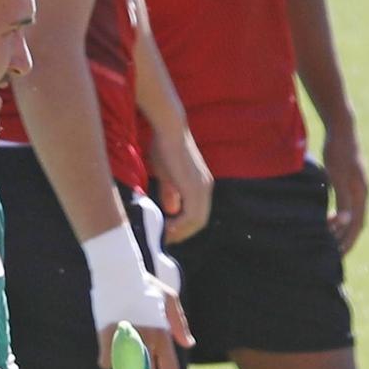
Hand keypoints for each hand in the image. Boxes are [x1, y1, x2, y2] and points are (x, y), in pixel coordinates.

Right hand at [100, 289, 190, 368]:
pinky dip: (108, 361)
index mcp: (162, 333)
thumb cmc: (145, 284)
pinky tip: (110, 350)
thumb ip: (179, 324)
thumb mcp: (169, 298)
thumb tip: (188, 344)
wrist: (118, 271)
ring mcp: (126, 338)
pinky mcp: (106, 336)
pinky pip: (106, 363)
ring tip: (126, 357)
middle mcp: (145, 339)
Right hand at [147, 126, 212, 244]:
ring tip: (163, 235)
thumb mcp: (166, 176)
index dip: (183, 227)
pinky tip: (166, 226)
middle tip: (165, 239)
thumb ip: (170, 193)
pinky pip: (191, 215)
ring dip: (180, 231)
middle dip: (182, 233)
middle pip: (199, 222)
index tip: (166, 232)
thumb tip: (172, 210)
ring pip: (197, 221)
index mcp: (200, 184)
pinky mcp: (195, 187)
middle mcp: (205, 187)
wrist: (169, 130)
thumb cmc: (164, 147)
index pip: (197, 214)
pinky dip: (179, 225)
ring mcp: (202, 187)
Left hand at [323, 123, 368, 254]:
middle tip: (333, 255)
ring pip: (351, 215)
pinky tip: (327, 220)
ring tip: (328, 241)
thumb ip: (342, 200)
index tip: (338, 256)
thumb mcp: (337, 176)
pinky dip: (338, 217)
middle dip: (345, 240)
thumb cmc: (337, 151)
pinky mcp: (349, 181)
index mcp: (360, 193)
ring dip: (341, 229)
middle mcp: (361, 192)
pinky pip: (346, 206)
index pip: (356, 224)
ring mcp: (356, 186)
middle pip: (356, 223)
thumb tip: (344, 223)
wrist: (341, 128)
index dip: (348, 241)